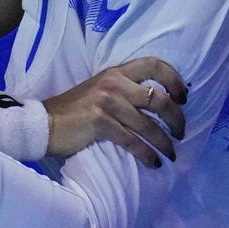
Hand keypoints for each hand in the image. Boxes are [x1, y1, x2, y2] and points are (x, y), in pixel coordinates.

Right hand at [44, 56, 187, 167]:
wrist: (44, 124)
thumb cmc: (73, 110)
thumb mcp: (99, 90)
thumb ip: (123, 90)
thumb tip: (156, 102)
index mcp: (115, 72)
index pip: (154, 65)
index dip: (175, 80)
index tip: (184, 98)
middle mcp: (113, 83)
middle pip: (159, 99)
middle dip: (176, 119)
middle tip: (180, 132)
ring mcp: (107, 102)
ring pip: (149, 125)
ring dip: (164, 142)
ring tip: (170, 154)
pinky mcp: (100, 122)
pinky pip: (133, 141)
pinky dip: (147, 154)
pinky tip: (154, 163)